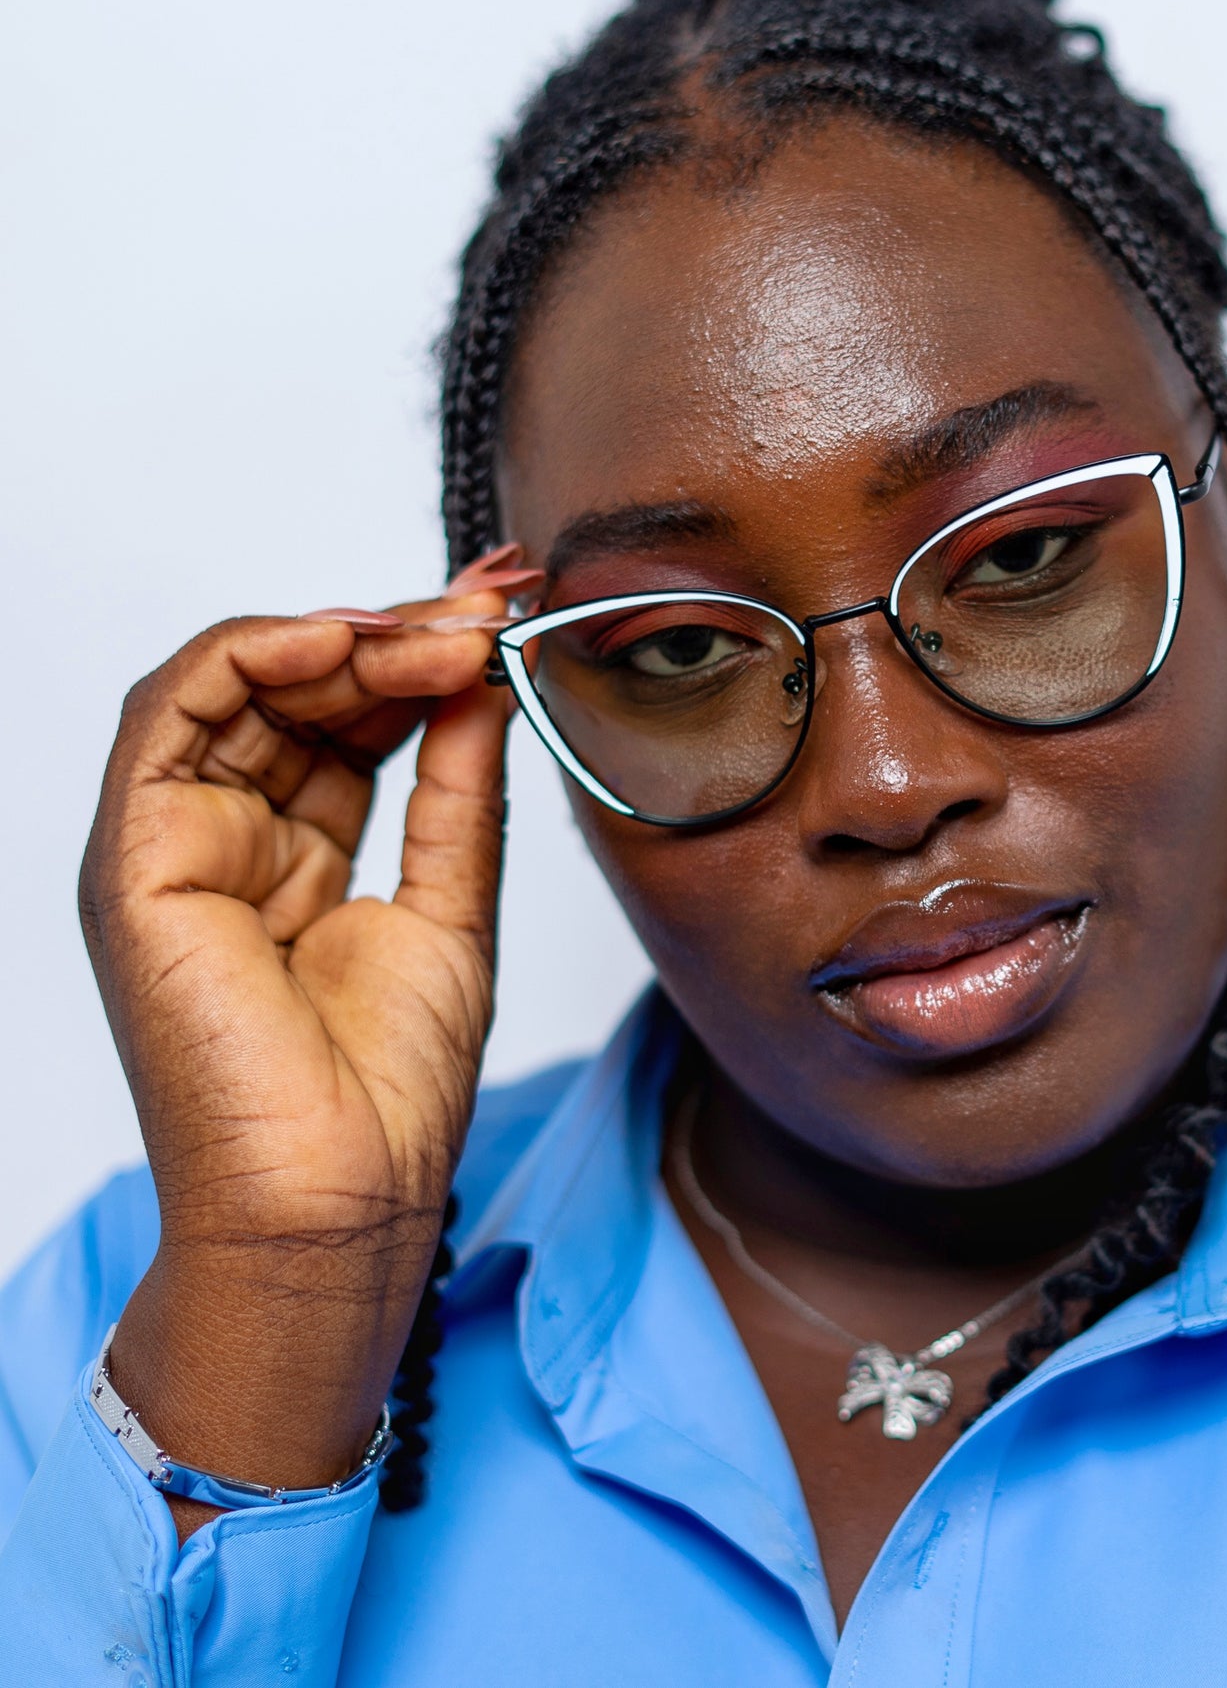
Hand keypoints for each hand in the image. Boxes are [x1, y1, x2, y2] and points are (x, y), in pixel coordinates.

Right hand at [78, 577, 522, 1530]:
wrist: (341, 1198)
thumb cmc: (387, 1087)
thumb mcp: (453, 902)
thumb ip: (457, 785)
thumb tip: (489, 677)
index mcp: (296, 853)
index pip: (354, 715)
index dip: (429, 654)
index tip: (515, 611)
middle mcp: (229, 836)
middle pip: (304, 688)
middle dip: (405, 630)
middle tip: (497, 601)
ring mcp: (177, 844)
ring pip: (242, 682)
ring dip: (352, 635)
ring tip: (451, 628)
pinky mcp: (137, 857)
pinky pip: (175, 712)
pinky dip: (260, 653)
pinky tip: (354, 638)